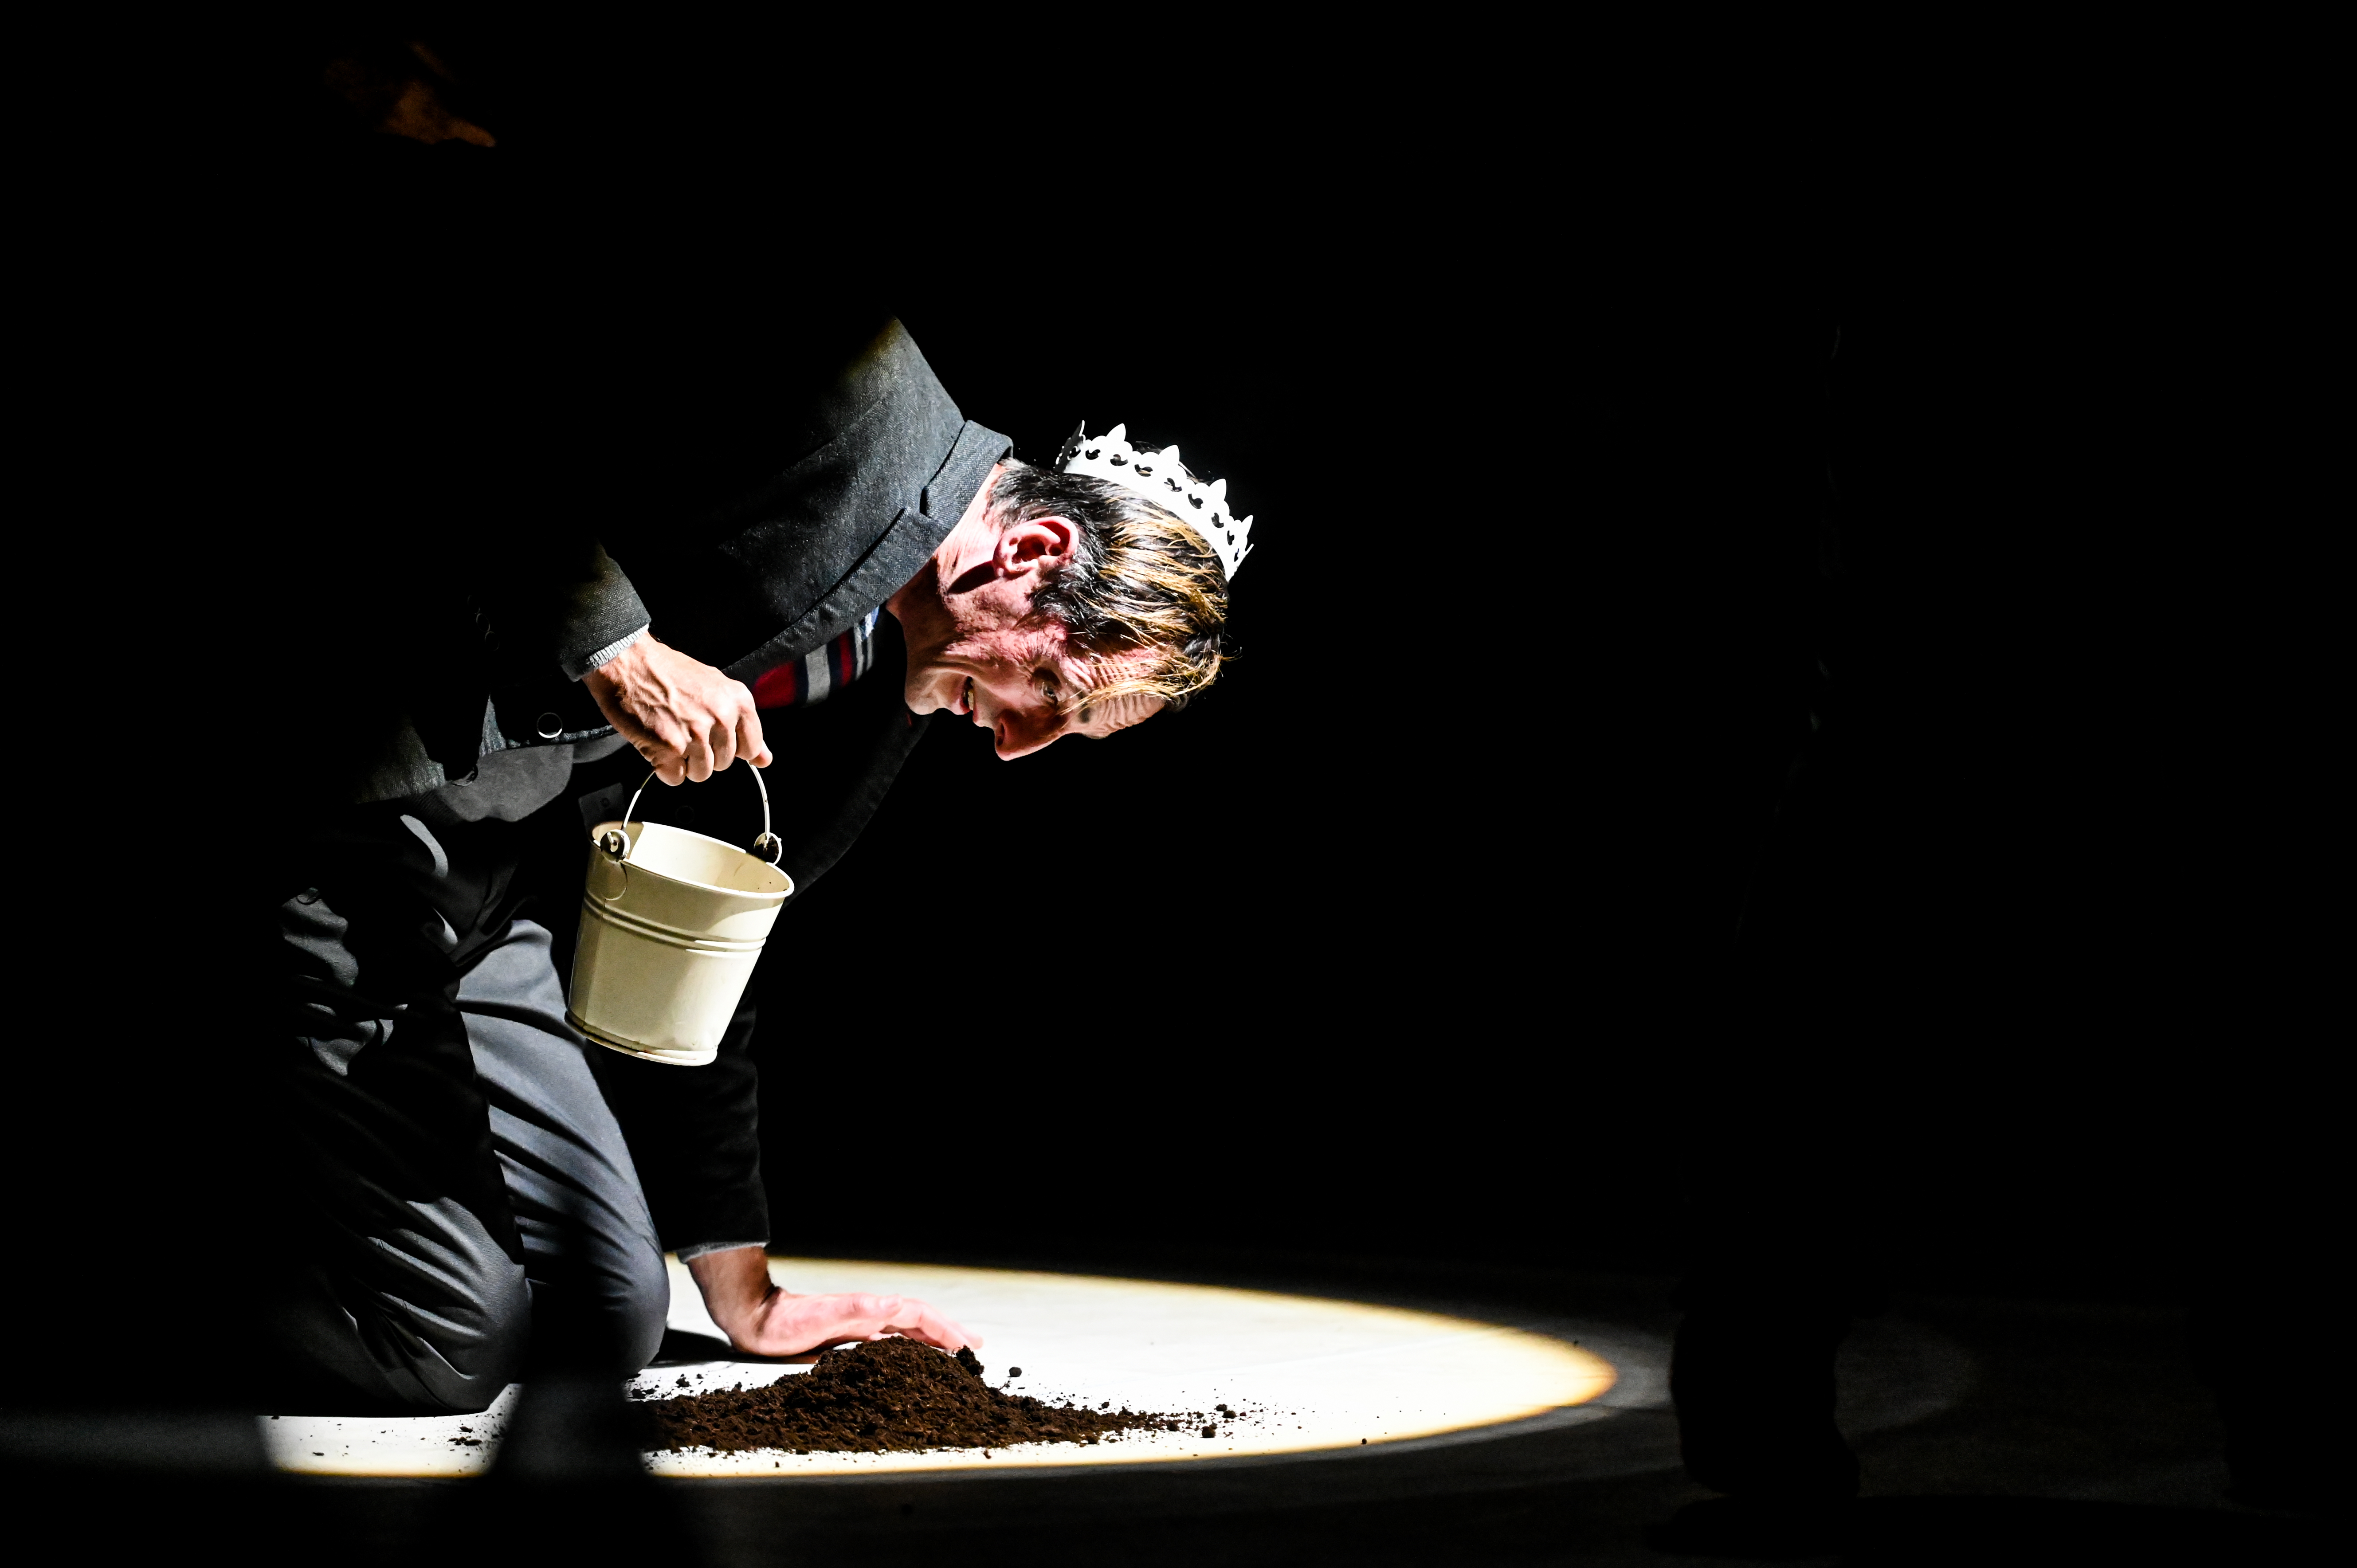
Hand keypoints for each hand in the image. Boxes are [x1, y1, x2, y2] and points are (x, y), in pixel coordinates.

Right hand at [584, 636, 771, 784]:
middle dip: (704, 754)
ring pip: (701, 774)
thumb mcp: (716, 689)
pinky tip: (656, 744)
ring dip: (684, 763)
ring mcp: (696, 733)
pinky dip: (664, 768)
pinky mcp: (669, 746)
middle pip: (724, 764)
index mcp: (738, 701)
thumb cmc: (668, 672)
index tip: (715, 739)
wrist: (628, 660)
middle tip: (683, 729)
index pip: (751, 748)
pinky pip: (675, 778)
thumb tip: (765, 760)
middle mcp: (722, 717)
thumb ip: (743, 726)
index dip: (731, 748)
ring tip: (670, 735)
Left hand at [685, 1246, 978, 1356]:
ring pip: (907, 1333)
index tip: (968, 1343)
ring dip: (933, 1341)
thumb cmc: (784, 1322)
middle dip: (949, 1333)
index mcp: (870, 1311)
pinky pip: (889, 1344)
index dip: (945, 1328)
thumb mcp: (821, 1316)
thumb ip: (858, 1308)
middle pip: (919, 1322)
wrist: (757, 1321)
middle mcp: (869, 1317)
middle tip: (975, 1347)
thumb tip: (895, 1300)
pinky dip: (909, 1351)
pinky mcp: (849, 1340)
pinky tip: (913, 1361)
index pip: (918, 1315)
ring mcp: (860, 1328)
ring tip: (955, 1353)